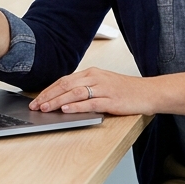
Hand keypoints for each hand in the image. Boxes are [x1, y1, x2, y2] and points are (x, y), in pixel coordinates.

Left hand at [29, 67, 164, 115]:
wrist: (149, 92)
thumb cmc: (127, 90)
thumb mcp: (104, 84)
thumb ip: (86, 88)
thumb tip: (64, 99)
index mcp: (92, 73)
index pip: (64, 80)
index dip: (49, 90)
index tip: (37, 99)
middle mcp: (96, 78)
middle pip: (66, 85)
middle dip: (48, 96)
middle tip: (35, 105)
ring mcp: (104, 88)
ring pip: (75, 93)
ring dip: (58, 101)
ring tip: (45, 108)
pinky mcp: (111, 100)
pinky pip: (90, 102)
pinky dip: (76, 106)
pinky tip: (66, 110)